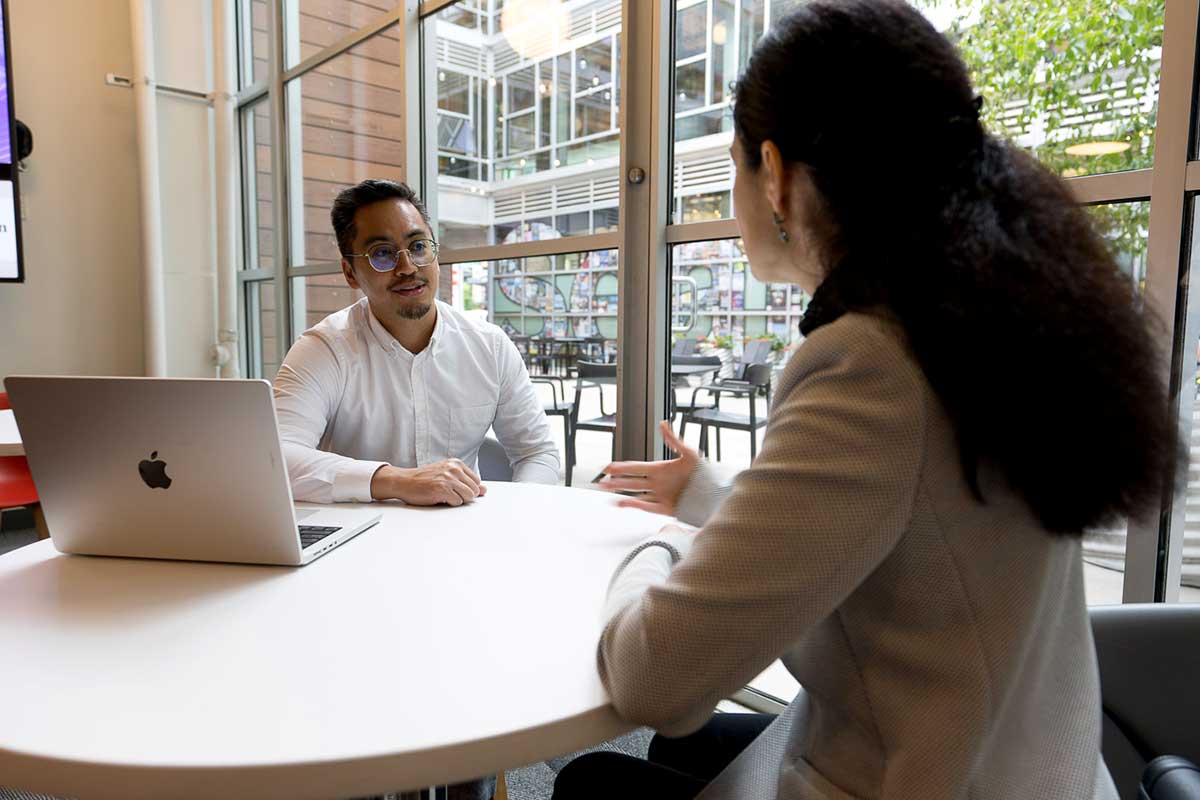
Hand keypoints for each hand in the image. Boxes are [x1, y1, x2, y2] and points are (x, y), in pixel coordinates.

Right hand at [370, 459, 487, 505]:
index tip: (456, 490)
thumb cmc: (423, 480)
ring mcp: (448, 478)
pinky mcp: (442, 488)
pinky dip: (449, 503)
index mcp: (456, 463)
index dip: (467, 489)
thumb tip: (485, 490)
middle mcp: (454, 468)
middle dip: (463, 496)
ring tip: (444, 495)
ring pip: (468, 497)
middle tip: (448, 493)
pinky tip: (438, 497)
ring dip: (457, 500)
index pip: (476, 481)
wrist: (403, 481)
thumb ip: (466, 481)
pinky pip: (457, 502)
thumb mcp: (446, 475)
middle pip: (474, 490)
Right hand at [599, 420, 699, 516]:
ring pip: (635, 493)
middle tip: (601, 480)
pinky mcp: (664, 508)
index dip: (622, 467)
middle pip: (631, 481)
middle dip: (616, 480)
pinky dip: (632, 504)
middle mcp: (657, 483)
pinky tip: (620, 502)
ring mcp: (659, 495)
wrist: (714, 493)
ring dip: (620, 492)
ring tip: (606, 490)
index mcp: (660, 469)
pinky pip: (645, 506)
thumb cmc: (704, 472)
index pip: (636, 467)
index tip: (608, 467)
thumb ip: (673, 440)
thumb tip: (662, 424)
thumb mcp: (689, 453)